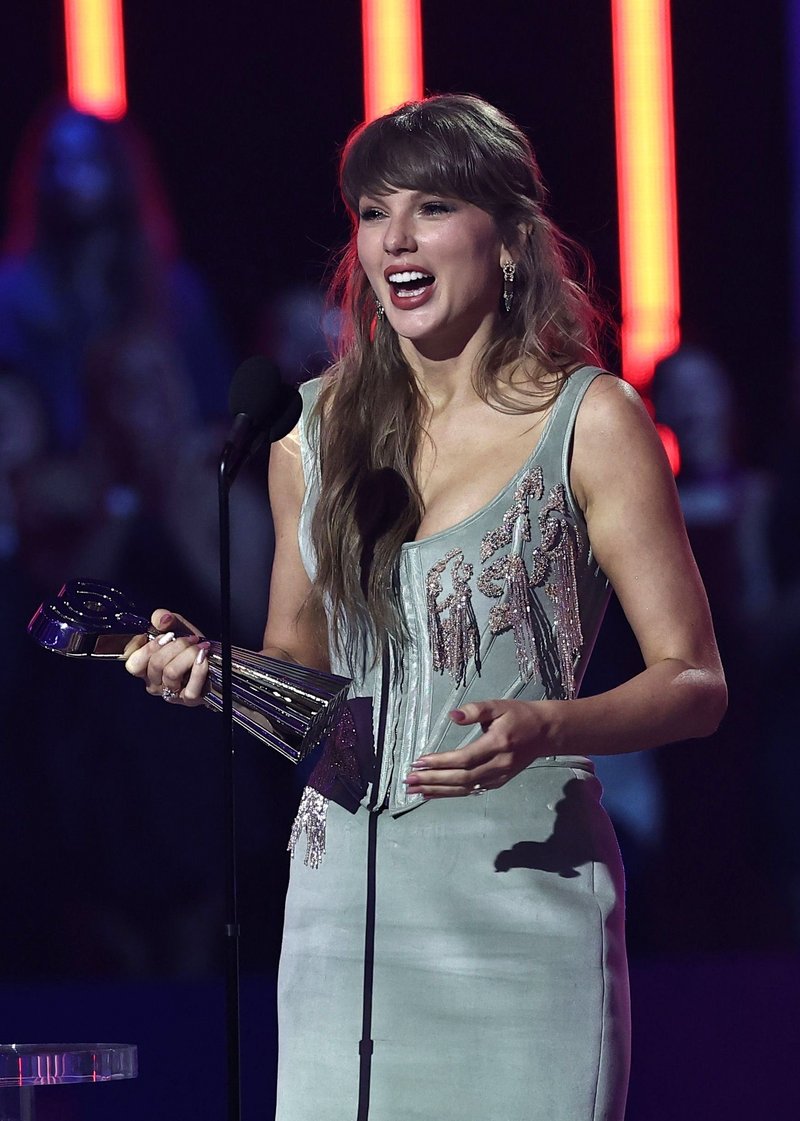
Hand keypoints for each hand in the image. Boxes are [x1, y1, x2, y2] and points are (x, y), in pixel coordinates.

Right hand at [124, 609, 210, 706]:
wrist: (217, 659)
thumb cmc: (193, 645)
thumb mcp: (177, 627)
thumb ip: (164, 618)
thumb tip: (162, 618)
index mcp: (146, 668)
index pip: (133, 664)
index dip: (146, 648)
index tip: (165, 635)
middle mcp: (155, 684)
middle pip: (155, 664)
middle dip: (176, 645)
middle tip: (190, 639)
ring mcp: (171, 694)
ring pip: (171, 673)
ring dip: (188, 655)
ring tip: (200, 647)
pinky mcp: (189, 700)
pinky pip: (190, 688)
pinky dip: (199, 670)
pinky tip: (204, 659)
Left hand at [403, 699, 553, 797]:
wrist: (545, 732)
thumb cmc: (519, 715)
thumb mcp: (498, 706)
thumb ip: (475, 710)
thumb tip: (452, 716)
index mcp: (498, 744)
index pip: (465, 758)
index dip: (441, 762)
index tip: (419, 762)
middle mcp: (499, 764)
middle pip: (462, 778)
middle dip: (433, 780)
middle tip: (408, 780)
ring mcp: (499, 777)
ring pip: (465, 789)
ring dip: (438, 791)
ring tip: (414, 790)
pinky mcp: (498, 782)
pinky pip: (471, 791)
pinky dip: (450, 793)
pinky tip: (432, 793)